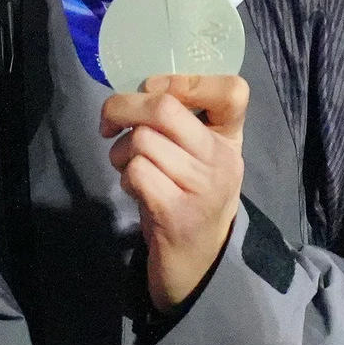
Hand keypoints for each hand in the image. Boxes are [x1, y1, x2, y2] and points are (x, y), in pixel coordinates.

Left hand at [101, 73, 246, 311]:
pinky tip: (134, 188)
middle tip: (110, 122)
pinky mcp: (177, 214)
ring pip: (142, 141)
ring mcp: (202, 188)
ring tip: (127, 166)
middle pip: (165, 108)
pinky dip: (125, 177)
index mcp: (230, 139)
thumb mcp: (198, 158)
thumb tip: (137, 92)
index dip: (185, 80)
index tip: (154, 90)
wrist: (199, 265)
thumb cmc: (190, 200)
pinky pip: (136, 172)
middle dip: (123, 107)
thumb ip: (180, 124)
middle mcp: (222, 161)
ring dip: (120, 151)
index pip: (233, 90)